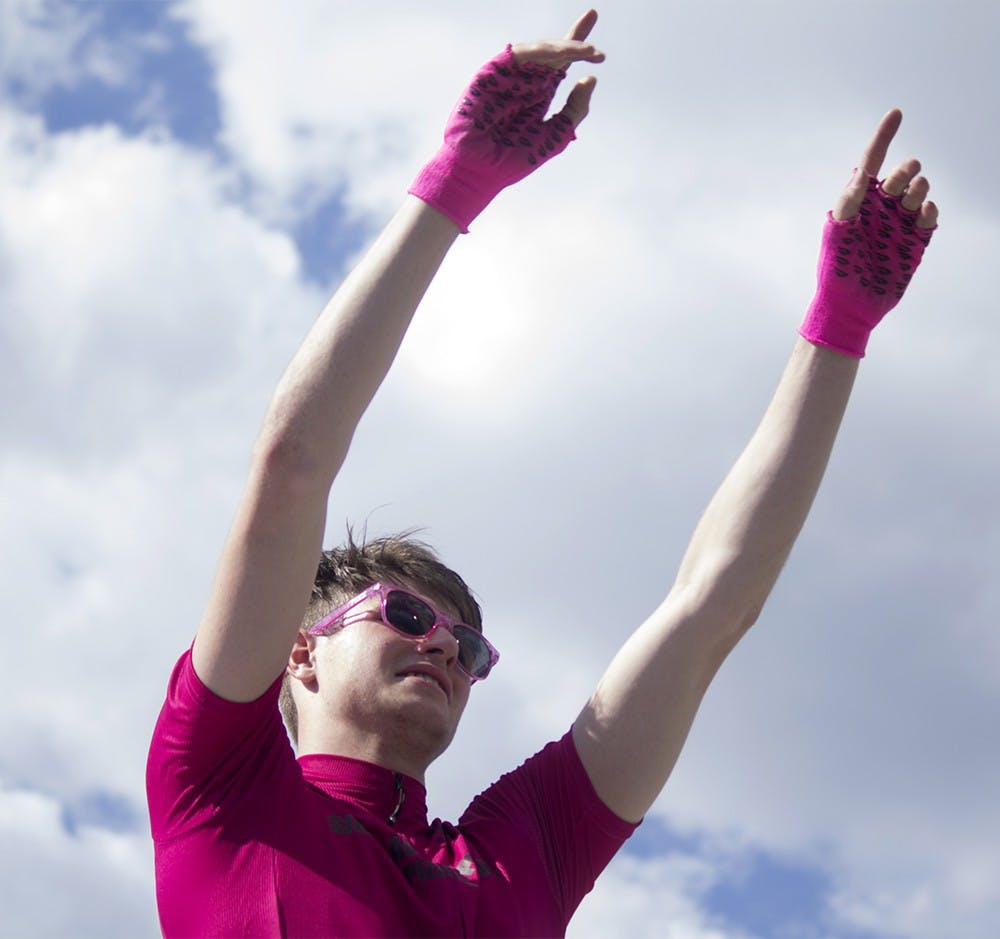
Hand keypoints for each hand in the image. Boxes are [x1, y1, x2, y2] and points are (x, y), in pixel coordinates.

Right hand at [408, 10, 604, 232]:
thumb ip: (574, 110)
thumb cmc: (514, 159)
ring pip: (540, 51)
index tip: (598, 38)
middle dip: (576, 43)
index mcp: (539, 93)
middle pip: (554, 52)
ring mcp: (508, 75)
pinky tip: (561, 55)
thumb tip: (590, 78)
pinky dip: (541, 52)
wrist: (482, 171)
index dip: (578, 47)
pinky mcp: (491, 73)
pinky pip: (518, 54)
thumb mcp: (556, 135)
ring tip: (586, 52)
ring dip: (564, 49)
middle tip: (597, 51)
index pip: (562, 64)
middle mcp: (525, 80)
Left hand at [799, 109, 938, 357]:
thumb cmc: (836, 269)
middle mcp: (880, 207)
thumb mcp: (836, 234)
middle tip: (896, 187)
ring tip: (909, 200)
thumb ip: (848, 204)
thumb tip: (860, 179)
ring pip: (918, 188)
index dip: (883, 137)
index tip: (896, 113)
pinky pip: (929, 213)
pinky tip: (923, 212)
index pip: (872, 161)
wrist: (851, 305)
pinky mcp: (916, 239)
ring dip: (917, 186)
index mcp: (858, 201)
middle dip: (903, 171)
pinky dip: (929, 208)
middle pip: (900, 173)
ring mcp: (900, 222)